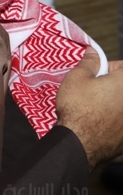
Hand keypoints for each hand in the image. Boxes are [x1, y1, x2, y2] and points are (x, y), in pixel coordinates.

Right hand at [56, 47, 122, 167]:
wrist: (80, 142)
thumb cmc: (78, 108)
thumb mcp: (77, 78)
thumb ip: (89, 62)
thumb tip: (93, 52)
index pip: (122, 66)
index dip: (108, 68)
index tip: (96, 74)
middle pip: (122, 88)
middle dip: (111, 86)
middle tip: (92, 90)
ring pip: (120, 105)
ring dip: (112, 104)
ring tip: (94, 108)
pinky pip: (119, 122)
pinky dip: (113, 121)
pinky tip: (98, 123)